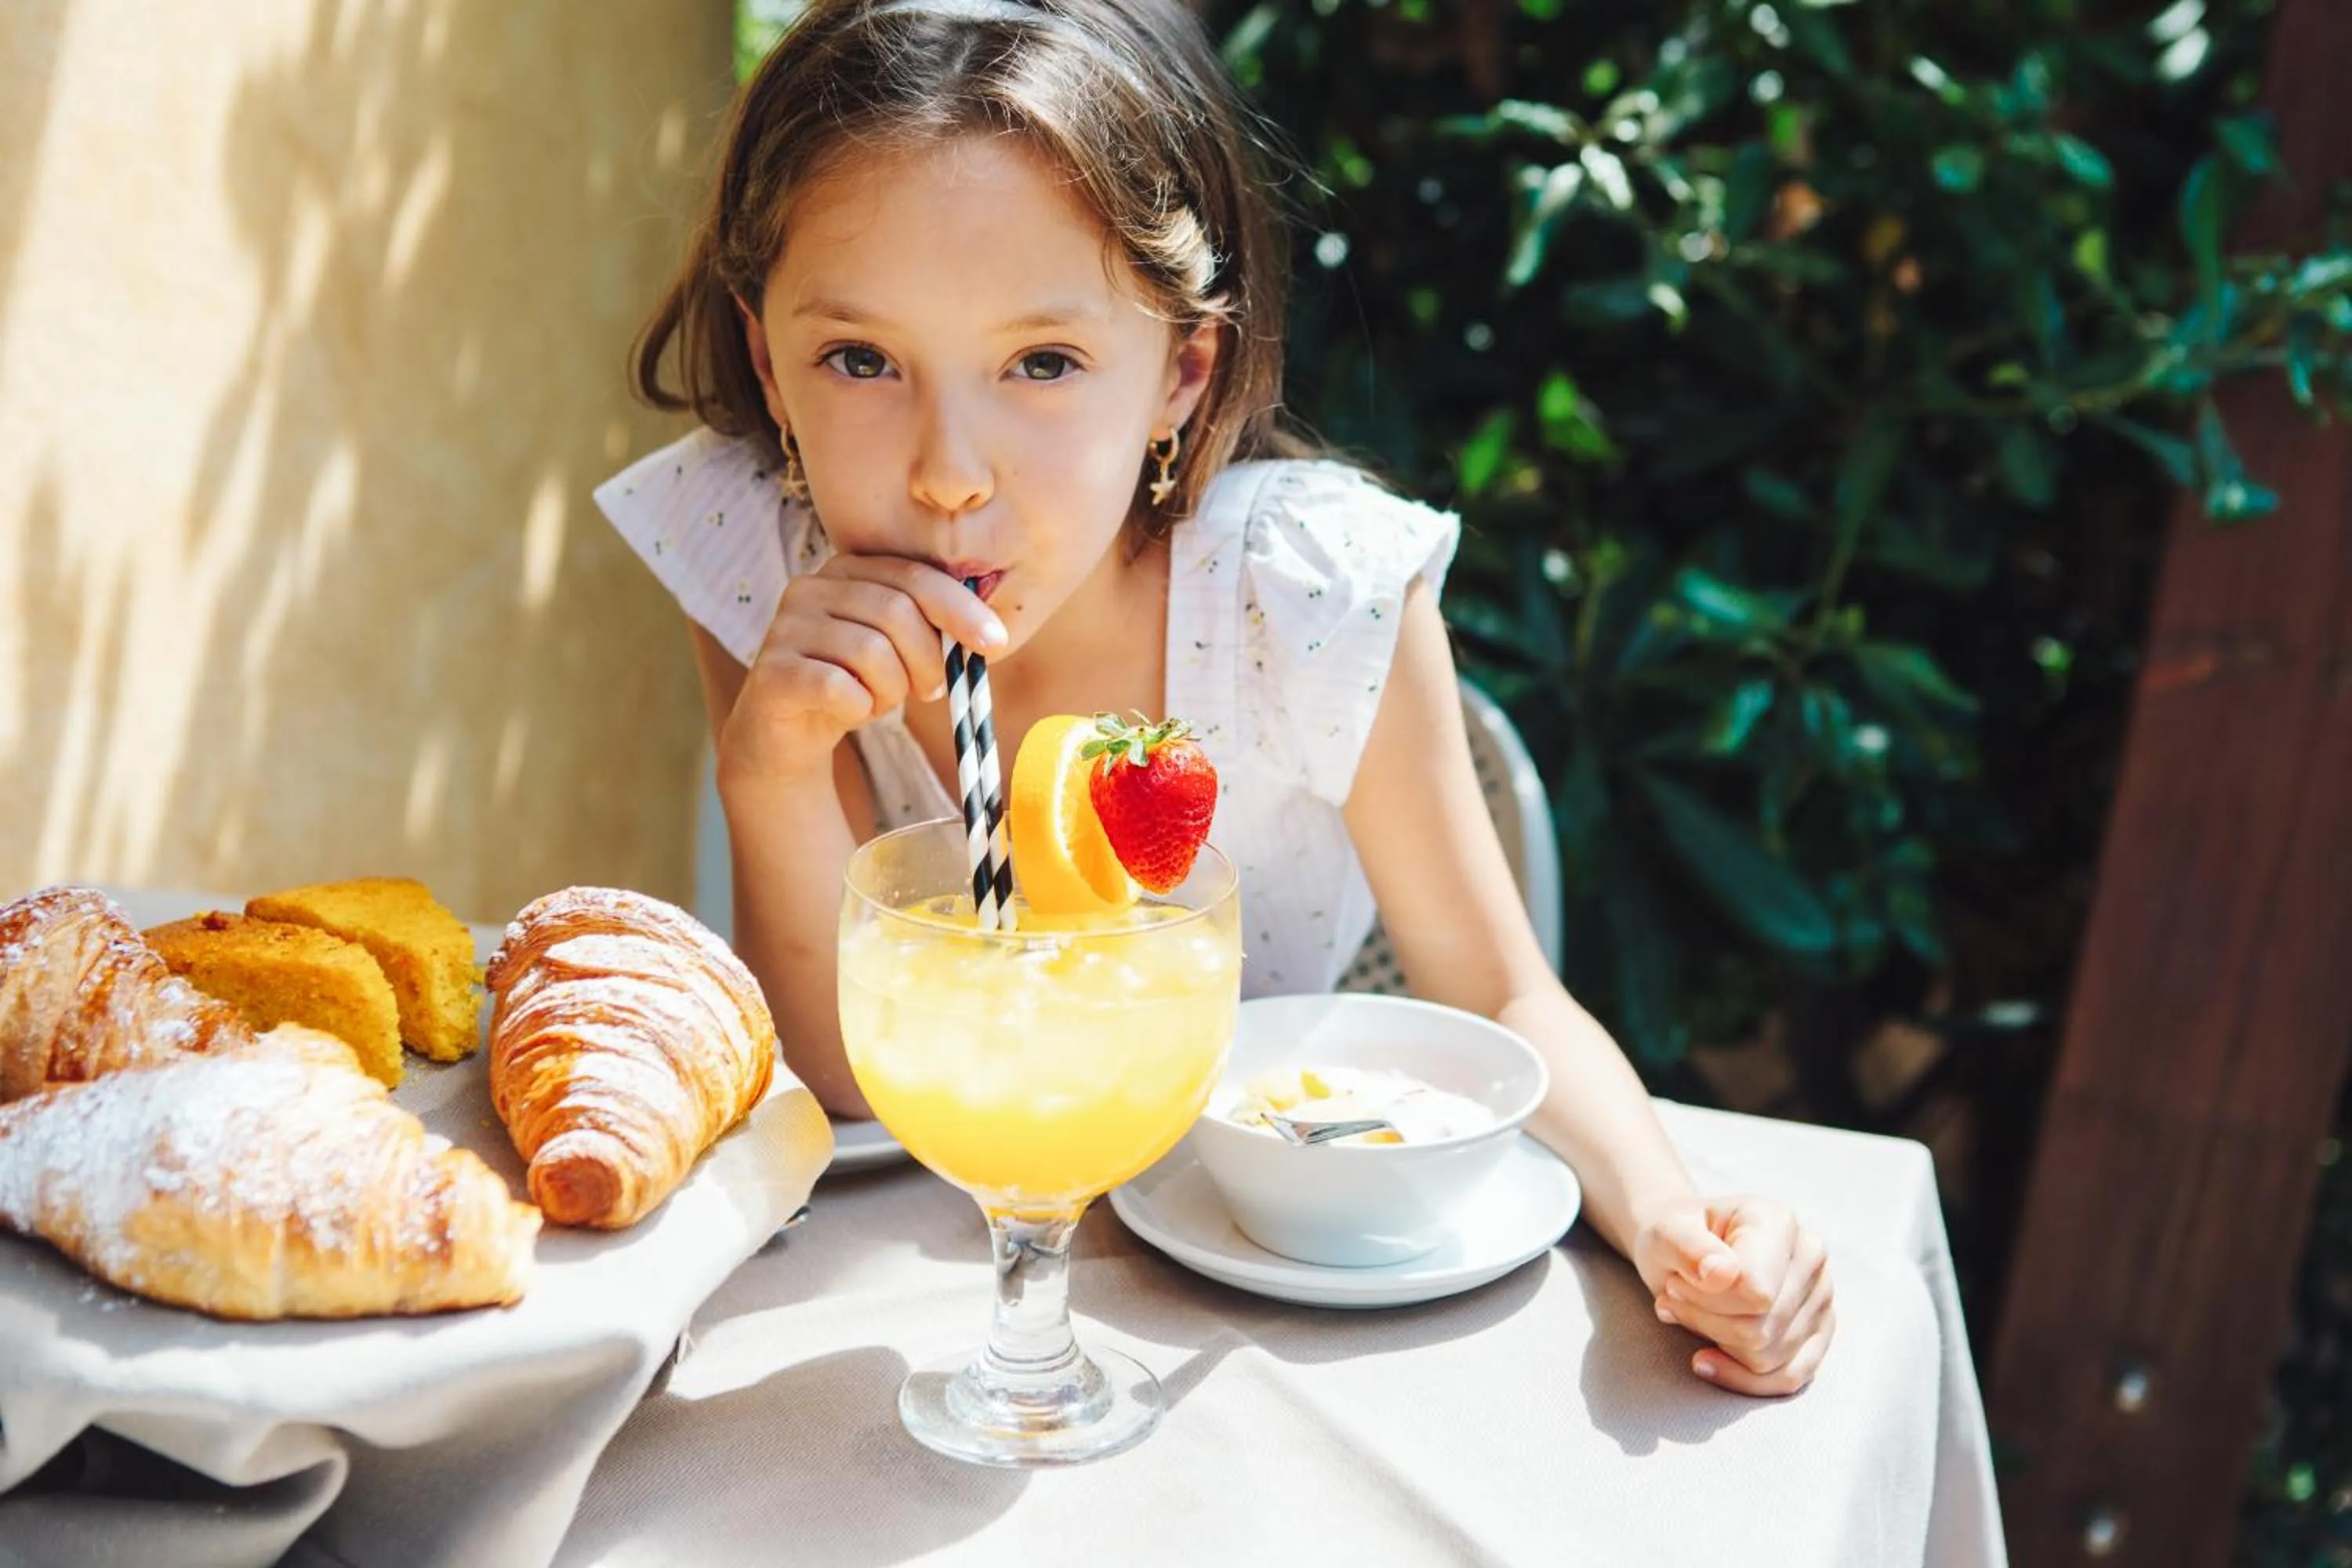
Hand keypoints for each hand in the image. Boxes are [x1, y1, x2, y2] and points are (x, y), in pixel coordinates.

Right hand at [719, 556, 1004, 783]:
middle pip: (896, 612)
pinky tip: (853, 712)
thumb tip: (989, 634)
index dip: (960, 609)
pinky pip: (840, 688)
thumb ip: (933, 628)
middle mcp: (810, 587)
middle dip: (928, 659)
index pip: (914, 576)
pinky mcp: (772, 671)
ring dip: (892, 690)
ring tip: (880, 701)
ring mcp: (785, 627)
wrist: (788, 734)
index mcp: (846, 570)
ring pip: (871, 652)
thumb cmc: (855, 684)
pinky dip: (861, 708)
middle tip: (931, 690)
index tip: (994, 642)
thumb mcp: (899, 650)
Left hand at [1632, 1195, 1834, 1396]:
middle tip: (1675, 1299)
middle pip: (1759, 1328)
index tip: (1676, 1283)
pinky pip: (1788, 1378)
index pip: (1755, 1291)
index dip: (1705, 1301)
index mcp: (1777, 1222)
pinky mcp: (1818, 1333)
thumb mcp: (1663, 1234)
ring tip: (1690, 1314)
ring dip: (1717, 1344)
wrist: (1686, 1251)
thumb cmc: (1675, 1240)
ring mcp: (1821, 1297)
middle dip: (1704, 1323)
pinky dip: (1741, 1378)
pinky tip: (1707, 1361)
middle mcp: (1811, 1256)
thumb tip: (1721, 1274)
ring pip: (1768, 1357)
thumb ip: (1687, 1247)